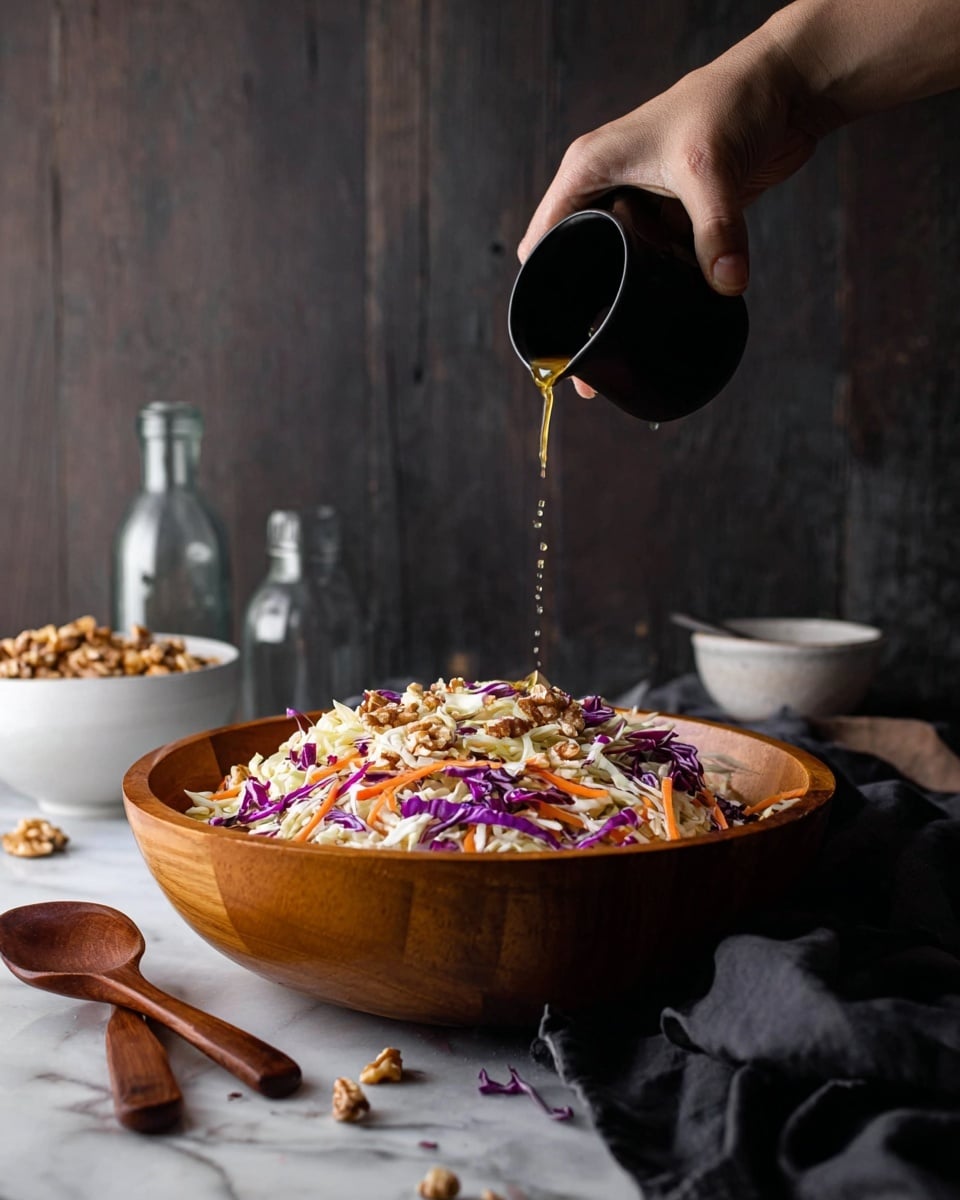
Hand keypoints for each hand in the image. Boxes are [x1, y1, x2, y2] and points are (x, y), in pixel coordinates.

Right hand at [520, 34, 830, 293]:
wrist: (786, 90)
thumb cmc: (731, 101)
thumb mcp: (710, 169)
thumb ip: (715, 232)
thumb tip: (725, 283)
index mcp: (590, 168)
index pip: (544, 236)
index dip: (544, 281)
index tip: (559, 322)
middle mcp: (608, 186)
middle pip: (580, 257)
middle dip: (590, 294)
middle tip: (603, 333)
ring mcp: (642, 205)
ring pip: (623, 263)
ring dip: (634, 288)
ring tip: (640, 319)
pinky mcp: (674, 218)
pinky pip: (662, 262)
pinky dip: (669, 280)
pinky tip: (678, 297)